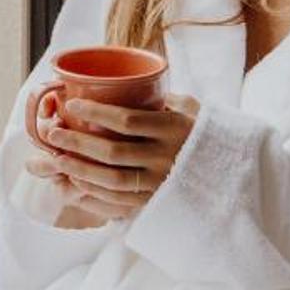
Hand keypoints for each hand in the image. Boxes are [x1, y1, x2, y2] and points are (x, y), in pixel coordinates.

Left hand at [24, 91, 199, 220]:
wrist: (236, 174)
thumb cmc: (208, 134)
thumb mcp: (192, 109)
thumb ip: (161, 99)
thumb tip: (125, 87)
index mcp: (174, 129)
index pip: (127, 120)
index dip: (96, 113)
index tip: (72, 106)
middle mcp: (167, 158)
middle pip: (113, 152)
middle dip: (77, 143)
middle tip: (53, 134)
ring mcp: (162, 184)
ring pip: (112, 180)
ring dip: (79, 170)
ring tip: (57, 159)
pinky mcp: (157, 203)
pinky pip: (120, 201)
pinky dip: (94, 192)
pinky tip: (76, 182)